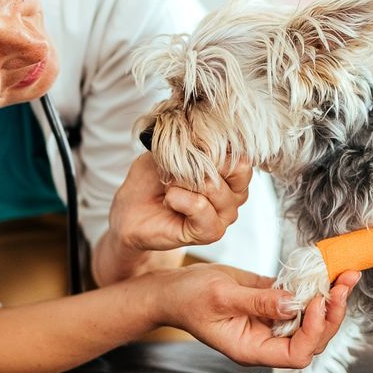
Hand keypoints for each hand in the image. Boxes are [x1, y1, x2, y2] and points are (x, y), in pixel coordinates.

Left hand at [109, 153, 250, 251]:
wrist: (131, 211)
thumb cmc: (151, 180)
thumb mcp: (166, 151)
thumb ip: (189, 144)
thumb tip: (204, 140)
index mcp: (230, 173)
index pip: (241, 154)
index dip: (215, 148)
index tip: (189, 149)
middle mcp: (234, 194)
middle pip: (238, 170)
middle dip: (203, 163)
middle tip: (178, 169)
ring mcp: (225, 215)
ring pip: (217, 189)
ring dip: (185, 182)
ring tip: (169, 186)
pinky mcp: (211, 232)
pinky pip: (202, 209)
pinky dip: (181, 200)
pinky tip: (170, 200)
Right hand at [158, 264, 359, 368]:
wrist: (172, 290)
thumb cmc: (188, 297)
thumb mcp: (221, 295)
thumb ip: (259, 301)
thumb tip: (295, 303)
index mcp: (252, 349)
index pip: (296, 354)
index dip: (313, 332)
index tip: (317, 303)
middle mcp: (266, 341)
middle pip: (312, 340)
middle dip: (331, 314)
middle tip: (344, 284)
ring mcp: (271, 323)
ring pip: (312, 320)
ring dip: (331, 299)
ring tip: (345, 275)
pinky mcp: (272, 304)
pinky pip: (301, 300)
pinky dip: (316, 287)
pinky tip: (327, 270)